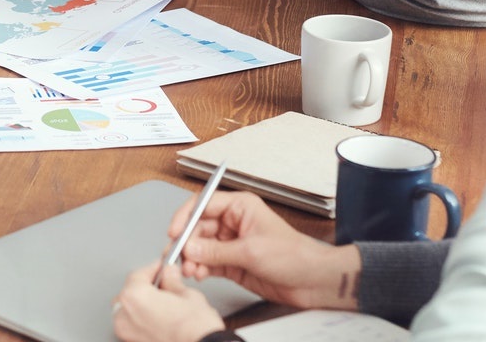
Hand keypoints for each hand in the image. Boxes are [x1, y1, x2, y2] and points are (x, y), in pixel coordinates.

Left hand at [112, 265, 223, 341]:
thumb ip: (172, 281)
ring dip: (142, 305)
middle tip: (163, 285)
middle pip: (130, 293)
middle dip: (146, 288)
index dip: (153, 269)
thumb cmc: (195, 331)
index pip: (138, 275)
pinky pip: (133, 327)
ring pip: (129, 311)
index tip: (161, 268)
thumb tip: (169, 274)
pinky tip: (160, 319)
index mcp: (134, 298)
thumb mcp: (187, 295)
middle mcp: (124, 317)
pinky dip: (143, 321)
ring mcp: (127, 334)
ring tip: (163, 304)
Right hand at [168, 191, 360, 310]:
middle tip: (180, 256)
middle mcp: (233, 222)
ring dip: (192, 258)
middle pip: (198, 227)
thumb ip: (217, 251)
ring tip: (190, 269)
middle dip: (187, 242)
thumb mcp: (252, 251)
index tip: (175, 232)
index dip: (186, 217)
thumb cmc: (293, 255)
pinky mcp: (232, 263)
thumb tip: (190, 248)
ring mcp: (232, 243)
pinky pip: (208, 262)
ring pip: (201, 246)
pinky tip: (198, 274)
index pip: (204, 204)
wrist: (311, 280)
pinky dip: (200, 268)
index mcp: (240, 207)